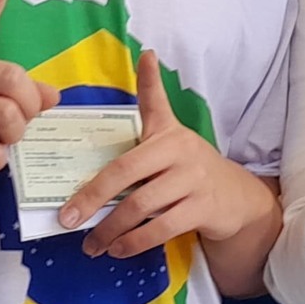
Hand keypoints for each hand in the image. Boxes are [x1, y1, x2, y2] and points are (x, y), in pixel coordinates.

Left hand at [60, 49, 278, 258]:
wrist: (236, 197)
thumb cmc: (189, 166)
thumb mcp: (171, 132)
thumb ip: (151, 101)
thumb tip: (145, 54)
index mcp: (167, 132)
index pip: (143, 120)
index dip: (143, 91)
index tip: (141, 65)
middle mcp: (181, 152)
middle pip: (126, 174)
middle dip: (92, 199)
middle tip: (68, 220)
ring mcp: (193, 181)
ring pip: (141, 207)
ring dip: (111, 230)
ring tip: (92, 245)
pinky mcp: (202, 209)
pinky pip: (161, 228)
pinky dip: (135, 242)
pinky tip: (119, 249)